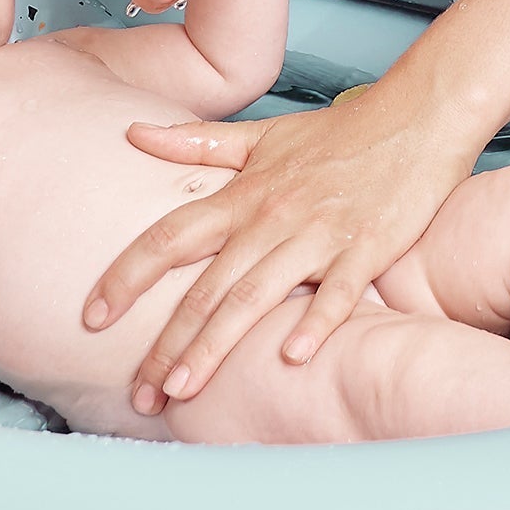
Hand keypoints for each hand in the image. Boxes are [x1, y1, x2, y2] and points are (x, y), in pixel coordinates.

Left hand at [81, 80, 482, 411]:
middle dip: (168, 343)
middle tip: (139, 392)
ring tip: (183, 390)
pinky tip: (293, 358)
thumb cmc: (339, 134)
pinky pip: (338, 291)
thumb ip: (196, 142)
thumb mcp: (262, 135)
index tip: (92, 314)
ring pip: (256, 296)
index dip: (127, 276)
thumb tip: (133, 132)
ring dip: (216, 345)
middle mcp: (271, 217)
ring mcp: (318, 234)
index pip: (169, 237)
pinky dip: (316, 322)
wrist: (416, 117)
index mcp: (244, 194)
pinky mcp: (366, 248)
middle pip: (206, 286)